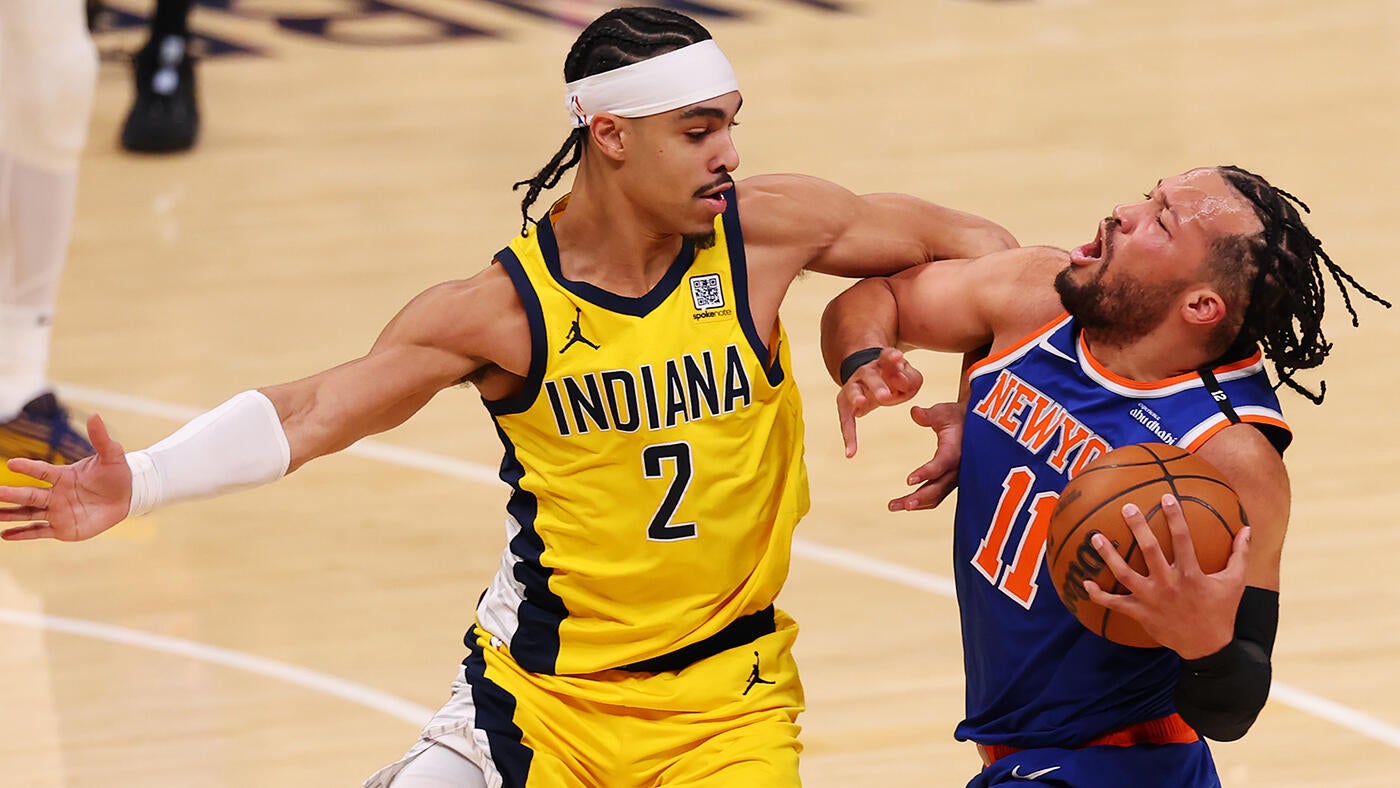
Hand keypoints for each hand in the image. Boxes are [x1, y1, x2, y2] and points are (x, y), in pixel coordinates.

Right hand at [0, 414, 133, 541]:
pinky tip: (5, 535)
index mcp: (63, 476)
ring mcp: (57, 512)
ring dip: (10, 514)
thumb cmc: (116, 474)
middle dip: (12, 495)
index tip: (12, 464)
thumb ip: (101, 438)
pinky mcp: (62, 528)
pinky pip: (39, 531)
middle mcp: (55, 494)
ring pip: (28, 513)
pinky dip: (22, 534)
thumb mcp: (112, 455)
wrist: (127, 497)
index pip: (41, 471)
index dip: (27, 467)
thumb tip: (94, 415)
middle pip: (30, 495)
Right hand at [836, 348, 922, 456]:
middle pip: (870, 376)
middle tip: (885, 396)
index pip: (887, 357)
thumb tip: (902, 384)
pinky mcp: (844, 404)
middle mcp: (865, 373)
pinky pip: (846, 420)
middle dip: (877, 386)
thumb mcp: (908, 379)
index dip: (892, 357)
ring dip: (856, 398)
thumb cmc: (893, 380)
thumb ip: (910, 379)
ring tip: (860, 405)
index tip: (899, 357)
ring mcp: (852, 387)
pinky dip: (848, 436)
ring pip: (852, 391)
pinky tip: (850, 453)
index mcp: (882, 363)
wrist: (867, 379)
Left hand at [888, 401, 962, 511]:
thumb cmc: (956, 417)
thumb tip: (914, 412)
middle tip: (896, 505)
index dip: (926, 472)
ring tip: (893, 506)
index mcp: (956, 451)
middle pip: (937, 488)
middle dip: (917, 498)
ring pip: (936, 496)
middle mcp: (958, 469)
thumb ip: (929, 415)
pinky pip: (937, 496)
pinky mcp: (951, 483)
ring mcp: (956, 479)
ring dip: (916, 504)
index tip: (908, 480)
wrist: (975, 427)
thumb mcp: (944, 411)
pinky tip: (905, 504)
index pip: (941, 464)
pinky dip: (922, 502)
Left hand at [1084, 494, 1247, 658]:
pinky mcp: (1140, 614)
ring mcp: (1151, 600)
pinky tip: (1084, 583)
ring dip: (1109, 557)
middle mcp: (1169, 585)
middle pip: (1150, 552)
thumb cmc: (1220, 610)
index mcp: (1191, 575)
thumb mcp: (1235, 582)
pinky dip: (1098, 596)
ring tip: (1095, 537)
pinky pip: (1114, 604)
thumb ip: (1239, 554)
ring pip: (1125, 575)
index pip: (1183, 540)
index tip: (1166, 497)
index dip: (1175, 518)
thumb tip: (1247, 528)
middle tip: (1127, 508)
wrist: (1208, 647)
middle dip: (1138, 528)